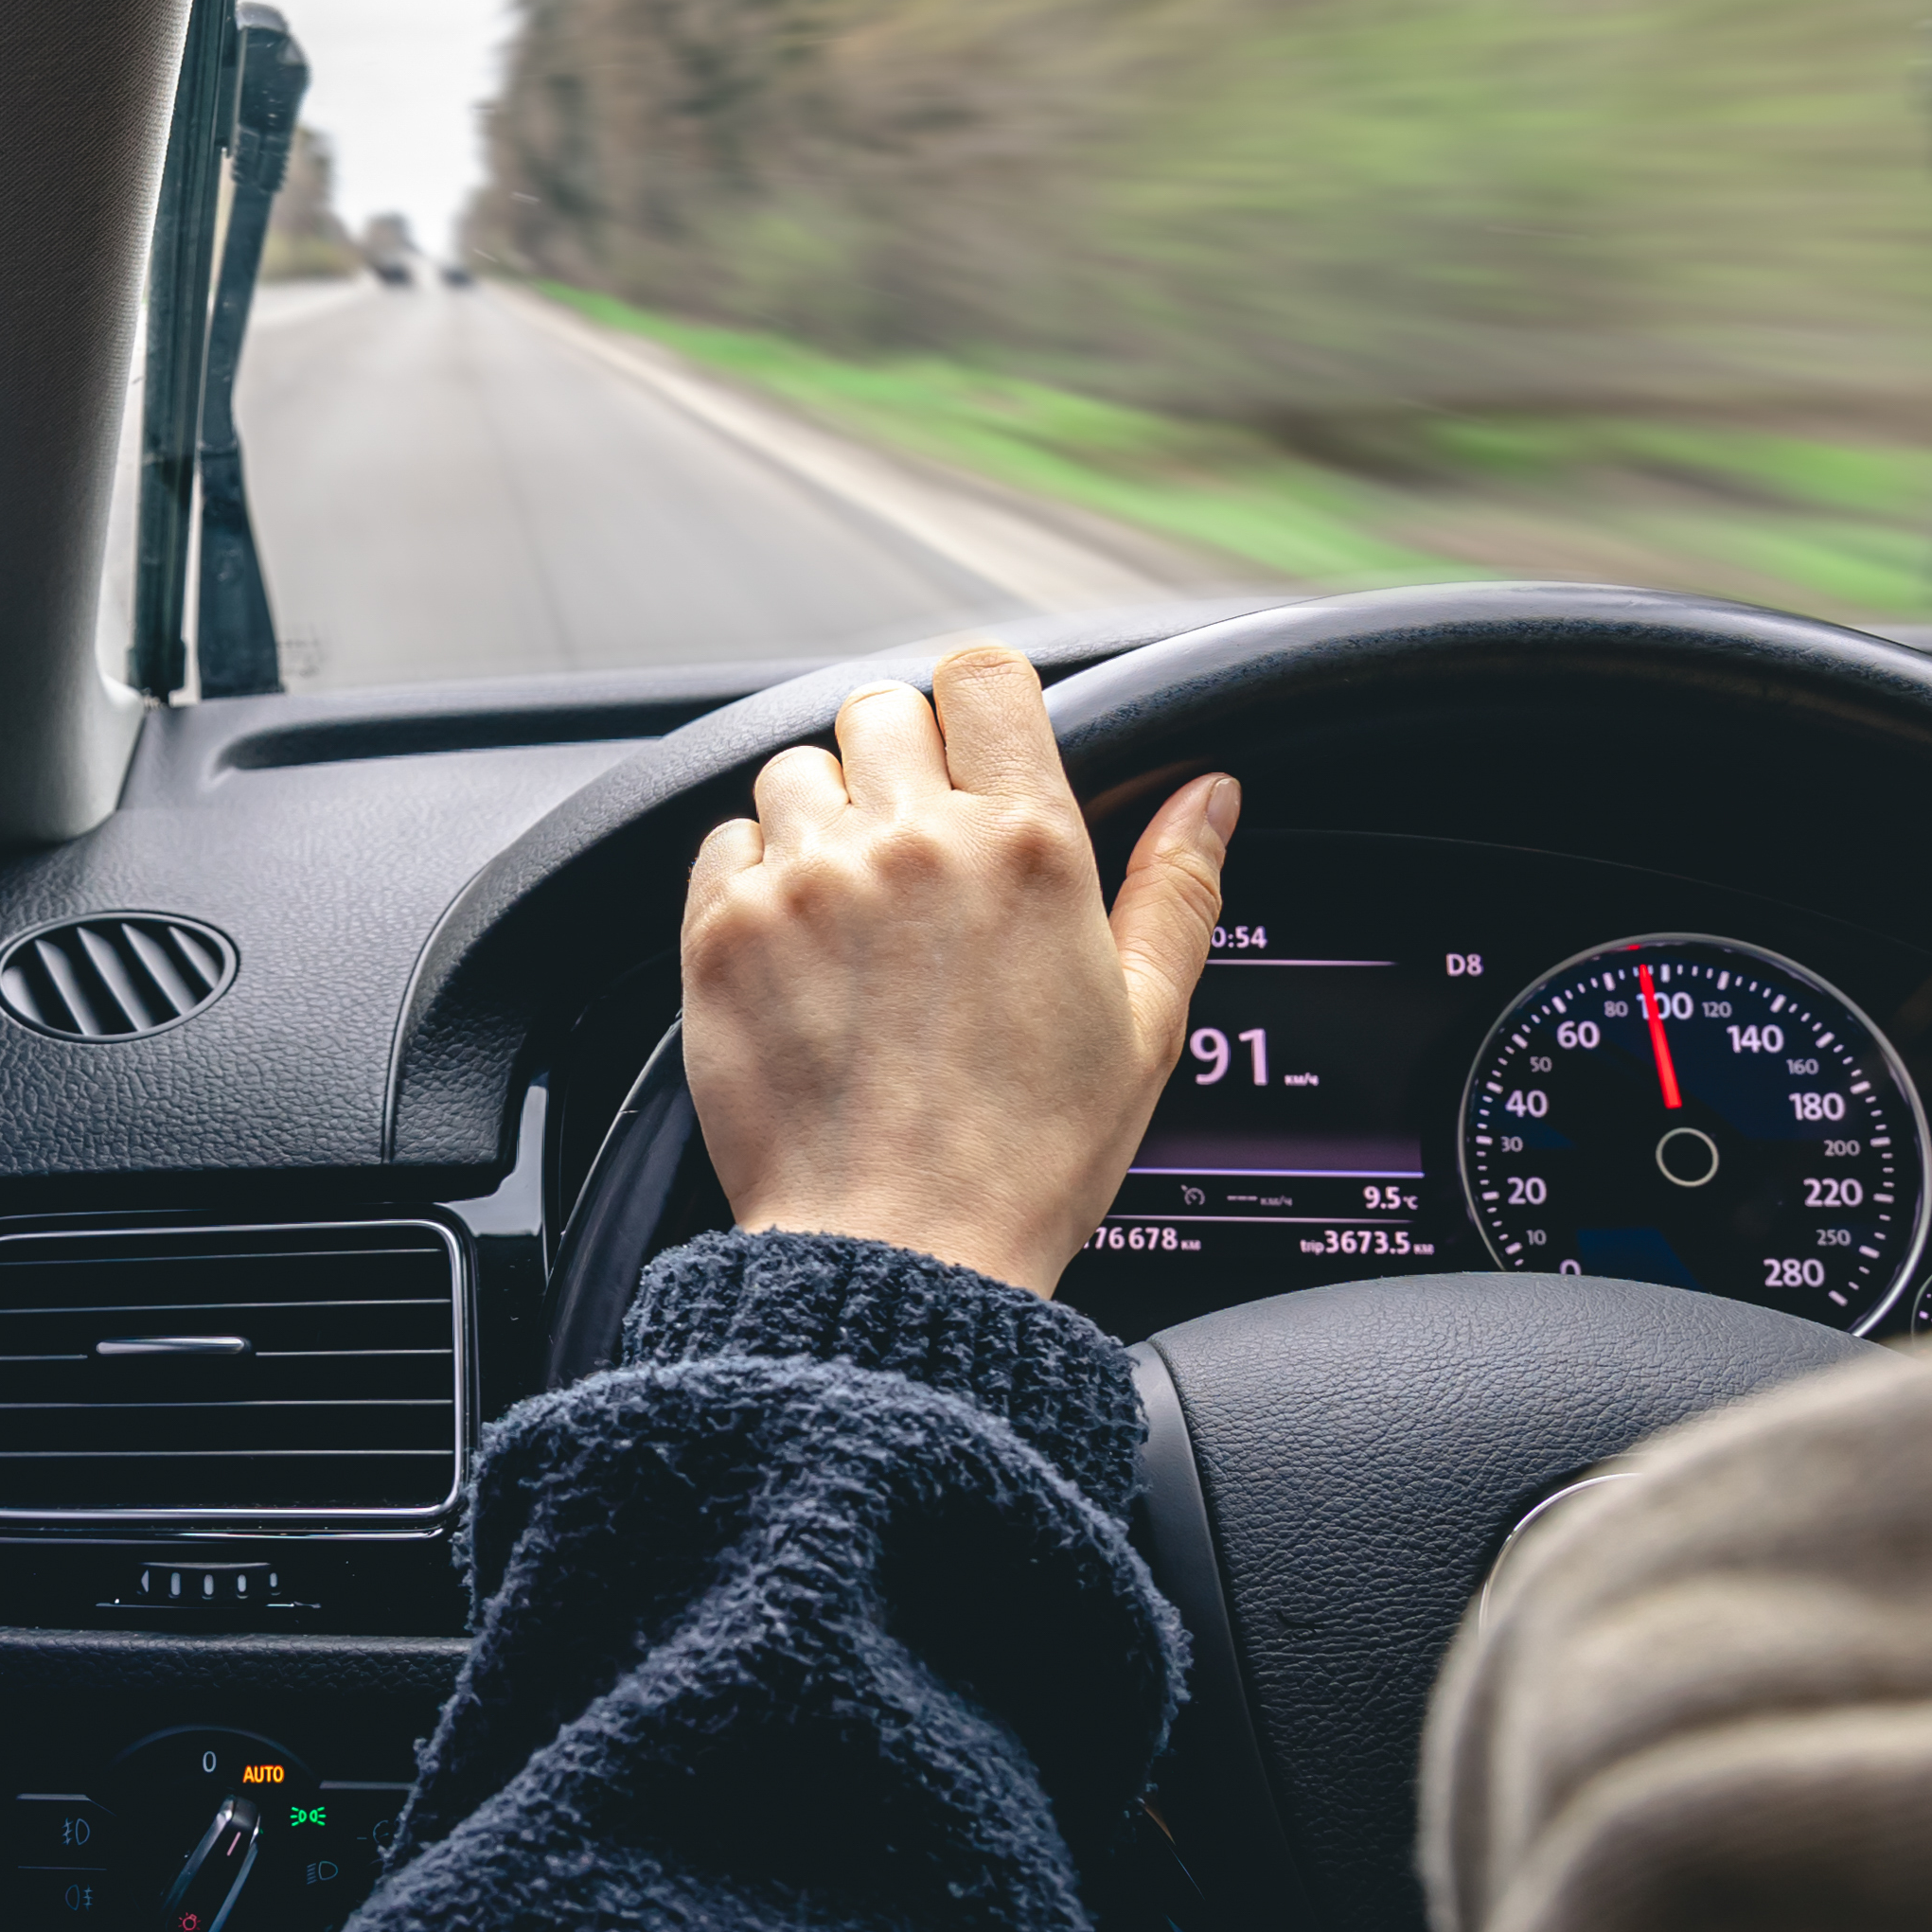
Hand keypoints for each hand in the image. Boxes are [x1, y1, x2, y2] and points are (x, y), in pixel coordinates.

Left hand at [680, 644, 1238, 1290]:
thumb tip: (1210, 794)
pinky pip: (722, 844)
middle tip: (915, 852)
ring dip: (819, 817)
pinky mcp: (721, 933)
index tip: (975, 753)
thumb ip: (1176, 886)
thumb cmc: (1026, 1158)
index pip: (984, 676)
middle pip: (880, 709)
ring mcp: (805, 883)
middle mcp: (909, 844)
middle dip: (897, 761)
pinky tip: (795, 949)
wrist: (898, 1254)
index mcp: (1026, 847)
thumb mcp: (1144, 1024)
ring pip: (793, 771)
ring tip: (851, 911)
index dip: (979, 706)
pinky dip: (750, 877)